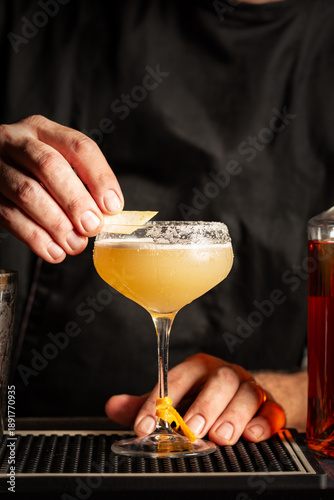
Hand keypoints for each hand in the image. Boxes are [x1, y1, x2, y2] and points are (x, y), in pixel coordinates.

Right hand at [0, 115, 123, 262]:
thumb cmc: (27, 170)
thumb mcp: (53, 161)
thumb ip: (78, 182)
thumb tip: (105, 213)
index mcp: (42, 130)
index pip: (79, 147)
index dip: (100, 177)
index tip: (112, 206)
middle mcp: (16, 142)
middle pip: (50, 166)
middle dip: (76, 201)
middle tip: (92, 226)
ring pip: (28, 193)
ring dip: (57, 224)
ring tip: (75, 244)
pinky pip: (10, 216)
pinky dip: (36, 238)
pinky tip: (54, 250)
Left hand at [105, 353, 285, 444]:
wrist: (242, 402)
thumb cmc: (203, 400)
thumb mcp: (172, 402)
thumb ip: (145, 405)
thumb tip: (112, 405)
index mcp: (199, 368)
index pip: (177, 378)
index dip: (160, 401)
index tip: (145, 426)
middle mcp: (225, 374)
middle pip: (220, 380)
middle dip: (205, 406)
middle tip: (191, 430)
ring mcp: (250, 388)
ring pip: (247, 394)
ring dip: (234, 416)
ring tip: (221, 438)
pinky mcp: (270, 406)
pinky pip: (272, 410)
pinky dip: (264, 423)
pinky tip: (253, 435)